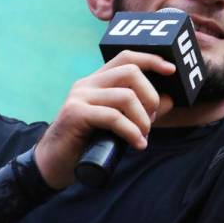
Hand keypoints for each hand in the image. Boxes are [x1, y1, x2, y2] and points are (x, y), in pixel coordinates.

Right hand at [34, 50, 174, 188]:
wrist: (53, 165)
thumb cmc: (87, 144)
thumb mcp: (118, 124)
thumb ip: (141, 110)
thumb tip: (169, 99)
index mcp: (97, 81)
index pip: (126, 57)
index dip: (150, 60)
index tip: (170, 70)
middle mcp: (87, 83)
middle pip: (130, 71)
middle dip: (150, 96)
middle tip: (151, 120)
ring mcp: (80, 97)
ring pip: (126, 96)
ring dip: (143, 119)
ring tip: (143, 136)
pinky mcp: (76, 114)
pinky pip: (113, 116)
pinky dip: (131, 131)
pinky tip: (137, 144)